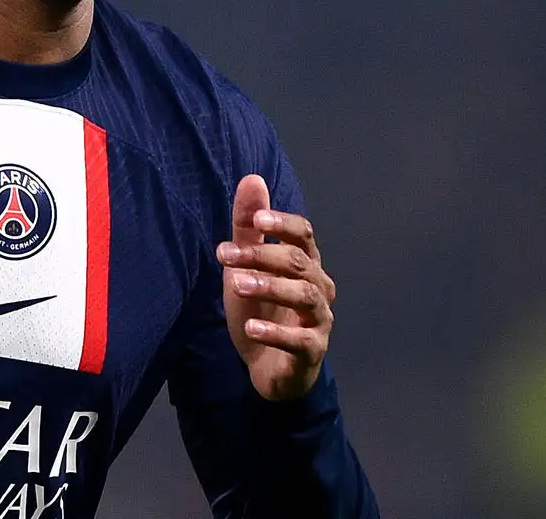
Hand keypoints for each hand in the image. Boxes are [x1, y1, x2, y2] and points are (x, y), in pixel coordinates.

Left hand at [217, 175, 336, 400]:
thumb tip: (252, 178)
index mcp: (306, 264)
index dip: (284, 224)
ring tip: (237, 284)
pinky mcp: (311, 352)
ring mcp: (319, 321)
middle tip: (226, 255)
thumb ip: (249, 227)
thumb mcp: (248, 266)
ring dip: (270, 287)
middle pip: (300, 263)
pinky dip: (275, 333)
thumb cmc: (262, 310)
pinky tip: (249, 328)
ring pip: (304, 297)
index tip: (257, 219)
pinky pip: (299, 340)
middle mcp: (319, 288)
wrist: (268, 366)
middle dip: (263, 256)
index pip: (305, 234)